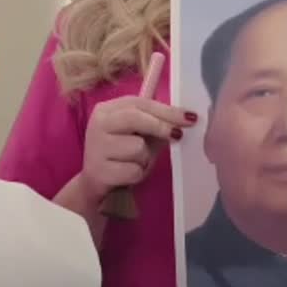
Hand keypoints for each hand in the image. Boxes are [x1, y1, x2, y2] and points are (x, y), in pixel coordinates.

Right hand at [79, 96, 197, 204]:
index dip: (166, 109)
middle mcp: (98, 124)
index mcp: (107, 110)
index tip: (190, 117)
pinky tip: (126, 174)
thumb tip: (185, 119)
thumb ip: (157, 124)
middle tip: (178, 135)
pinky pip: (133, 170)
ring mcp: (96, 147)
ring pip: (137, 147)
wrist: (96, 183)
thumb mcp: (139, 135)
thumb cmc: (122, 155)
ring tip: (136, 162)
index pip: (139, 103)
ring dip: (145, 158)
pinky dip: (138, 174)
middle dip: (160, 126)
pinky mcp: (99, 170)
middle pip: (134, 118)